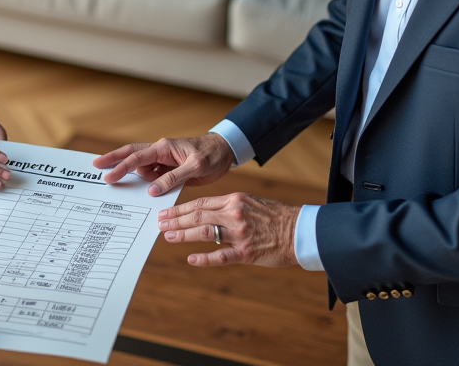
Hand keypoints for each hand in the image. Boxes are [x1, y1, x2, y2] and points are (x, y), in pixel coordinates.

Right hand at [93, 134, 234, 195]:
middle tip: (96, 166)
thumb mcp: (195, 166)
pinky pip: (154, 180)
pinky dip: (146, 187)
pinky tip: (140, 195)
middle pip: (132, 156)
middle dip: (114, 160)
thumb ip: (174, 178)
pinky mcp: (171, 172)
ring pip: (142, 170)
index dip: (121, 166)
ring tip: (115, 186)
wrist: (226, 153)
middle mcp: (161, 154)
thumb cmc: (212, 154)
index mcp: (164, 148)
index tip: (107, 174)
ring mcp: (165, 163)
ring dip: (131, 177)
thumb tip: (153, 190)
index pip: (137, 157)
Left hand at [158, 192, 299, 267]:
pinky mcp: (246, 253)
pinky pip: (221, 256)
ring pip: (205, 233)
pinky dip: (204, 258)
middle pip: (198, 216)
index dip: (181, 208)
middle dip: (176, 219)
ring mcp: (240, 234)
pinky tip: (190, 258)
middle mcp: (234, 214)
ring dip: (183, 235)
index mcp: (235, 199)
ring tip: (168, 236)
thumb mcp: (251, 201)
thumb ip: (229, 205)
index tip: (165, 212)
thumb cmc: (275, 216)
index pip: (201, 203)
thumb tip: (205, 210)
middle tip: (159, 223)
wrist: (299, 230)